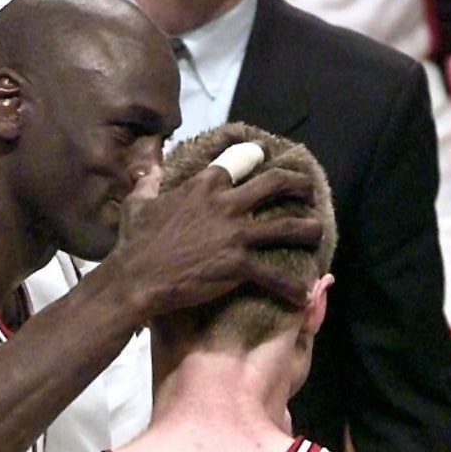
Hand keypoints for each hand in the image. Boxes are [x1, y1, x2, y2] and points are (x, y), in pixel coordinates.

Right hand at [112, 164, 321, 318]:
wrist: (135, 279)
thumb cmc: (133, 243)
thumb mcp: (137, 203)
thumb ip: (148, 181)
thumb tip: (150, 165)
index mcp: (204, 185)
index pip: (240, 159)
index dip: (256, 156)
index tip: (266, 158)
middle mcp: (226, 203)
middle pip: (276, 184)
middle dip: (299, 185)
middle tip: (308, 191)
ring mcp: (235, 234)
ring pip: (288, 226)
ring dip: (308, 230)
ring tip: (317, 233)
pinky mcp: (239, 265)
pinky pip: (274, 275)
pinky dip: (292, 286)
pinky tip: (303, 295)